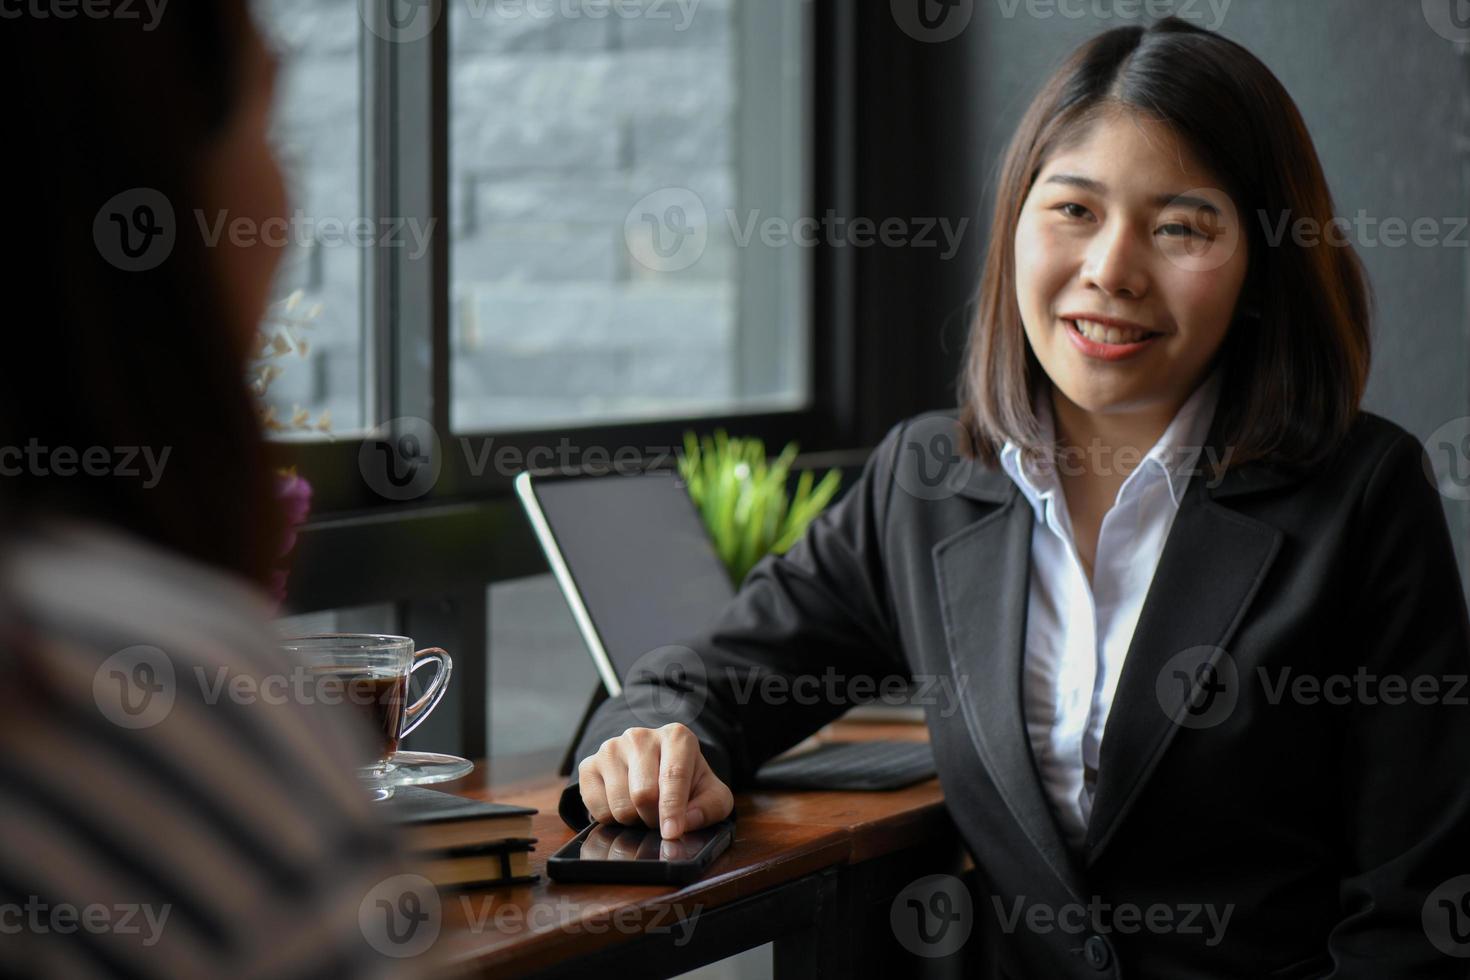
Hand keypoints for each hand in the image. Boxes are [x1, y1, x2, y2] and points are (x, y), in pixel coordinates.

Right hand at [577, 723, 734, 839]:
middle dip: (654, 818)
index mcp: (676, 737)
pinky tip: (624, 805)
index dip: (672, 809)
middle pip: (643, 793)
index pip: (673, 775)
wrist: (654, 768)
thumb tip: (686, 821)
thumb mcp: (711, 793)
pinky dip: (612, 819)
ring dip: (634, 820)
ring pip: (619, 805)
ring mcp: (611, 748)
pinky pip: (597, 808)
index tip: (672, 833)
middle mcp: (640, 737)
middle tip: (660, 820)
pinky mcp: (589, 765)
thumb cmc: (686, 781)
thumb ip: (710, 807)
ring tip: (644, 810)